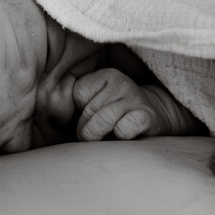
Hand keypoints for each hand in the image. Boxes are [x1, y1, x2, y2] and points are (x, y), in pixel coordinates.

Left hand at [73, 69, 196, 141]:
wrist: (157, 117)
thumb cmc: (118, 114)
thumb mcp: (99, 100)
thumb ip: (78, 103)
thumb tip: (57, 117)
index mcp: (106, 75)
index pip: (77, 95)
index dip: (80, 112)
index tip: (91, 116)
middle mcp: (120, 83)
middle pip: (87, 112)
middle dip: (87, 130)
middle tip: (98, 134)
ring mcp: (134, 99)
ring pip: (102, 121)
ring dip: (100, 137)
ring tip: (106, 138)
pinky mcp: (146, 117)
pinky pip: (124, 129)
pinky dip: (121, 136)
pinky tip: (125, 136)